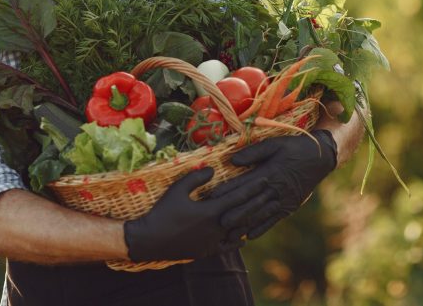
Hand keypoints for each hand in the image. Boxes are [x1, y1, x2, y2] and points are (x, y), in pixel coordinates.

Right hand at [124, 166, 270, 261]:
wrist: (150, 240)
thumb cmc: (163, 211)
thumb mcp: (178, 189)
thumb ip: (197, 178)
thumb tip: (213, 169)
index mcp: (211, 212)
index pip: (238, 197)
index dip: (253, 188)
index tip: (266, 179)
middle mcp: (216, 228)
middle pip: (243, 214)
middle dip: (259, 202)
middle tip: (272, 193)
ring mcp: (212, 242)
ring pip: (238, 231)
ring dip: (251, 221)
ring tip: (263, 213)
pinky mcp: (206, 252)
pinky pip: (226, 247)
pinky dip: (236, 242)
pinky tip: (243, 239)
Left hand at [211, 130, 336, 239]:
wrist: (320, 158)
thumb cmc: (295, 147)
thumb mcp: (275, 143)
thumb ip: (254, 152)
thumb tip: (234, 160)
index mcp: (270, 172)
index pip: (244, 183)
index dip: (228, 191)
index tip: (213, 197)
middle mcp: (275, 189)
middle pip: (251, 203)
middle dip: (233, 214)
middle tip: (217, 223)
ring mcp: (283, 200)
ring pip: (260, 215)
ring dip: (244, 226)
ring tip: (229, 235)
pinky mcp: (290, 206)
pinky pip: (274, 220)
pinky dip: (262, 228)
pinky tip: (250, 236)